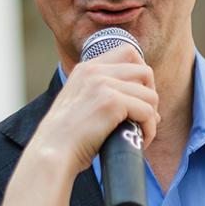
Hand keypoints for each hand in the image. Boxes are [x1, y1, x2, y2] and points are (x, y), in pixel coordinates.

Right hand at [30, 44, 158, 174]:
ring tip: (141, 134)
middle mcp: (95, 71)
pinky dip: (149, 130)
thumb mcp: (81, 103)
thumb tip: (149, 103)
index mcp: (86, 68)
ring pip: (150, 95)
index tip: (138, 98)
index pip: (128, 52)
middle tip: (143, 118)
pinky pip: (147, 112)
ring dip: (151, 117)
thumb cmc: (68, 138)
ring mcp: (103, 84)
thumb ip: (105, 93)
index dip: (141, 75)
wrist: (53, 152)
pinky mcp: (112, 102)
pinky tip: (141, 141)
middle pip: (144, 71)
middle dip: (150, 95)